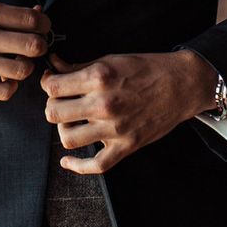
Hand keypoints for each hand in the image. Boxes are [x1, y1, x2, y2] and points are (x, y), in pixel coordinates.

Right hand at [0, 0, 50, 100]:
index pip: (32, 20)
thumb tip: (38, 14)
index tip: (42, 27)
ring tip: (18, 61)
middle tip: (34, 46)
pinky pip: (6, 91)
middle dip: (40, 45)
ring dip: (26, 66)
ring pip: (23, 70)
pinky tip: (5, 77)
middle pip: (33, 46)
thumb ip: (7, 11)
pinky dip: (11, 85)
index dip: (45, 24)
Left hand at [40, 49, 217, 173]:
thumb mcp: (110, 59)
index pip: (53, 87)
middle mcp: (104, 104)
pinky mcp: (126, 146)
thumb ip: (78, 66)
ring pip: (67, 138)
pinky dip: (77, 166)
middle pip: (53, 113)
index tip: (51, 81)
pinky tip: (68, 161)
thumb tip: (53, 64)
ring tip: (71, 121)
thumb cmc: (145, 68)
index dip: (47, 83)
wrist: (180, 84)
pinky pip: (95, 165)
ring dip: (63, 129)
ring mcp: (115, 128)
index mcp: (98, 77)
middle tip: (60, 101)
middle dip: (52, 105)